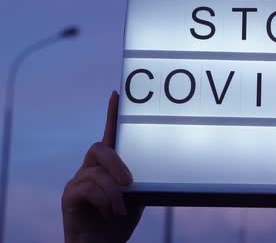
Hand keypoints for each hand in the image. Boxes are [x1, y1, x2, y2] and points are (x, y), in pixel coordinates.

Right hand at [62, 91, 142, 242]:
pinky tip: (110, 213)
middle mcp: (91, 168)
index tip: (117, 94)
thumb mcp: (138, 197)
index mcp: (109, 166)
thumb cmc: (120, 220)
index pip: (110, 135)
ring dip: (114, 193)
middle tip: (130, 182)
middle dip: (117, 163)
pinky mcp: (69, 196)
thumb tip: (166, 168)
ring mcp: (78, 181)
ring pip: (96, 173)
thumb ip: (143, 180)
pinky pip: (87, 188)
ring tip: (121, 210)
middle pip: (99, 149)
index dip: (112, 114)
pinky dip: (103, 201)